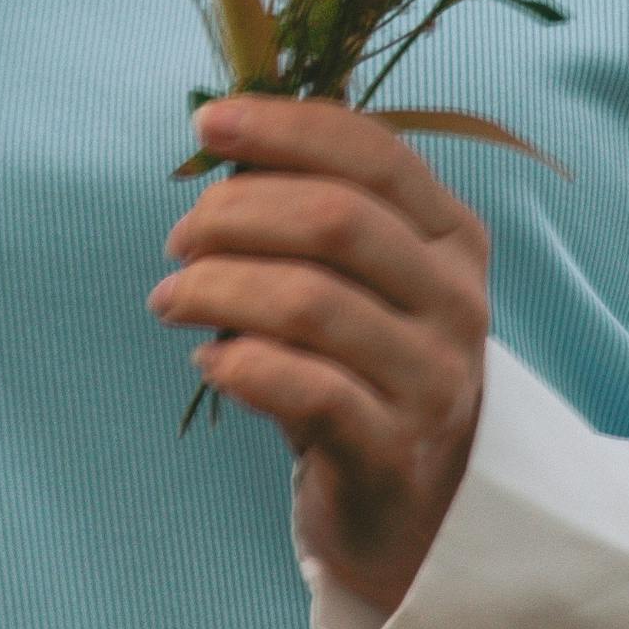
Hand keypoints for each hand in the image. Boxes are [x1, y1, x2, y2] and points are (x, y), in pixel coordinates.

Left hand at [150, 97, 489, 614]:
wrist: (411, 503)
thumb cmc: (362, 364)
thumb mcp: (357, 279)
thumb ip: (308, 210)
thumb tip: (223, 140)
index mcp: (452, 237)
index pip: (374, 153)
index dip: (284, 128)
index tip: (206, 125)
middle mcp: (456, 300)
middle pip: (337, 220)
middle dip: (236, 215)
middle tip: (178, 240)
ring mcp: (433, 378)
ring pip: (310, 302)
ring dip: (218, 289)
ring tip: (172, 299)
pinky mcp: (393, 449)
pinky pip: (307, 388)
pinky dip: (241, 364)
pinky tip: (209, 362)